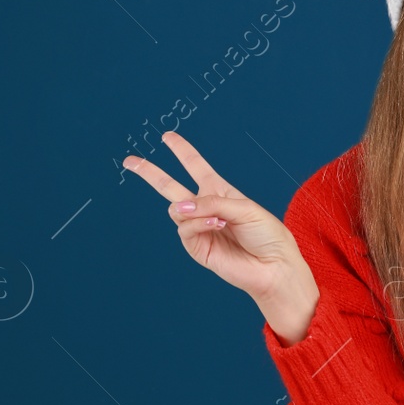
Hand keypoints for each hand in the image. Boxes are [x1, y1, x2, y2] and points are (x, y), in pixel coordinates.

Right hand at [125, 131, 314, 310]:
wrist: (274, 267)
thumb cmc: (266, 235)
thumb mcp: (244, 208)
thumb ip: (211, 203)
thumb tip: (180, 207)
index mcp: (219, 192)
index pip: (195, 166)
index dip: (182, 150)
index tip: (168, 136)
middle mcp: (205, 208)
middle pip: (170, 186)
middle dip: (150, 172)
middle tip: (129, 161)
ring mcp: (199, 228)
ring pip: (175, 209)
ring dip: (193, 211)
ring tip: (217, 220)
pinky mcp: (197, 247)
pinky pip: (185, 229)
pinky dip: (198, 224)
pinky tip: (216, 226)